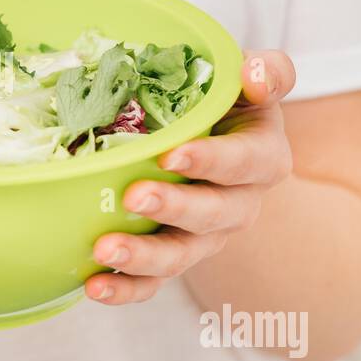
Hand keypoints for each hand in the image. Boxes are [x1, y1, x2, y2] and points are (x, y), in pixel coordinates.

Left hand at [85, 50, 295, 304]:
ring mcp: (205, 238)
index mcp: (263, 159)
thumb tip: (252, 76)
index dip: (211, 161)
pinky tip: (94, 286)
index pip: (244, 162)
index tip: (172, 155)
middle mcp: (239, 205)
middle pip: (211, 215)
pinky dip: (125, 288)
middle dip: (173, 208)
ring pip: (180, 255)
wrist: (214, 136)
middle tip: (133, 197)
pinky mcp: (174, 257)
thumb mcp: (253, 77)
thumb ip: (266, 72)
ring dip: (142, 256)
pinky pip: (153, 282)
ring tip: (103, 250)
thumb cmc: (226, 100)